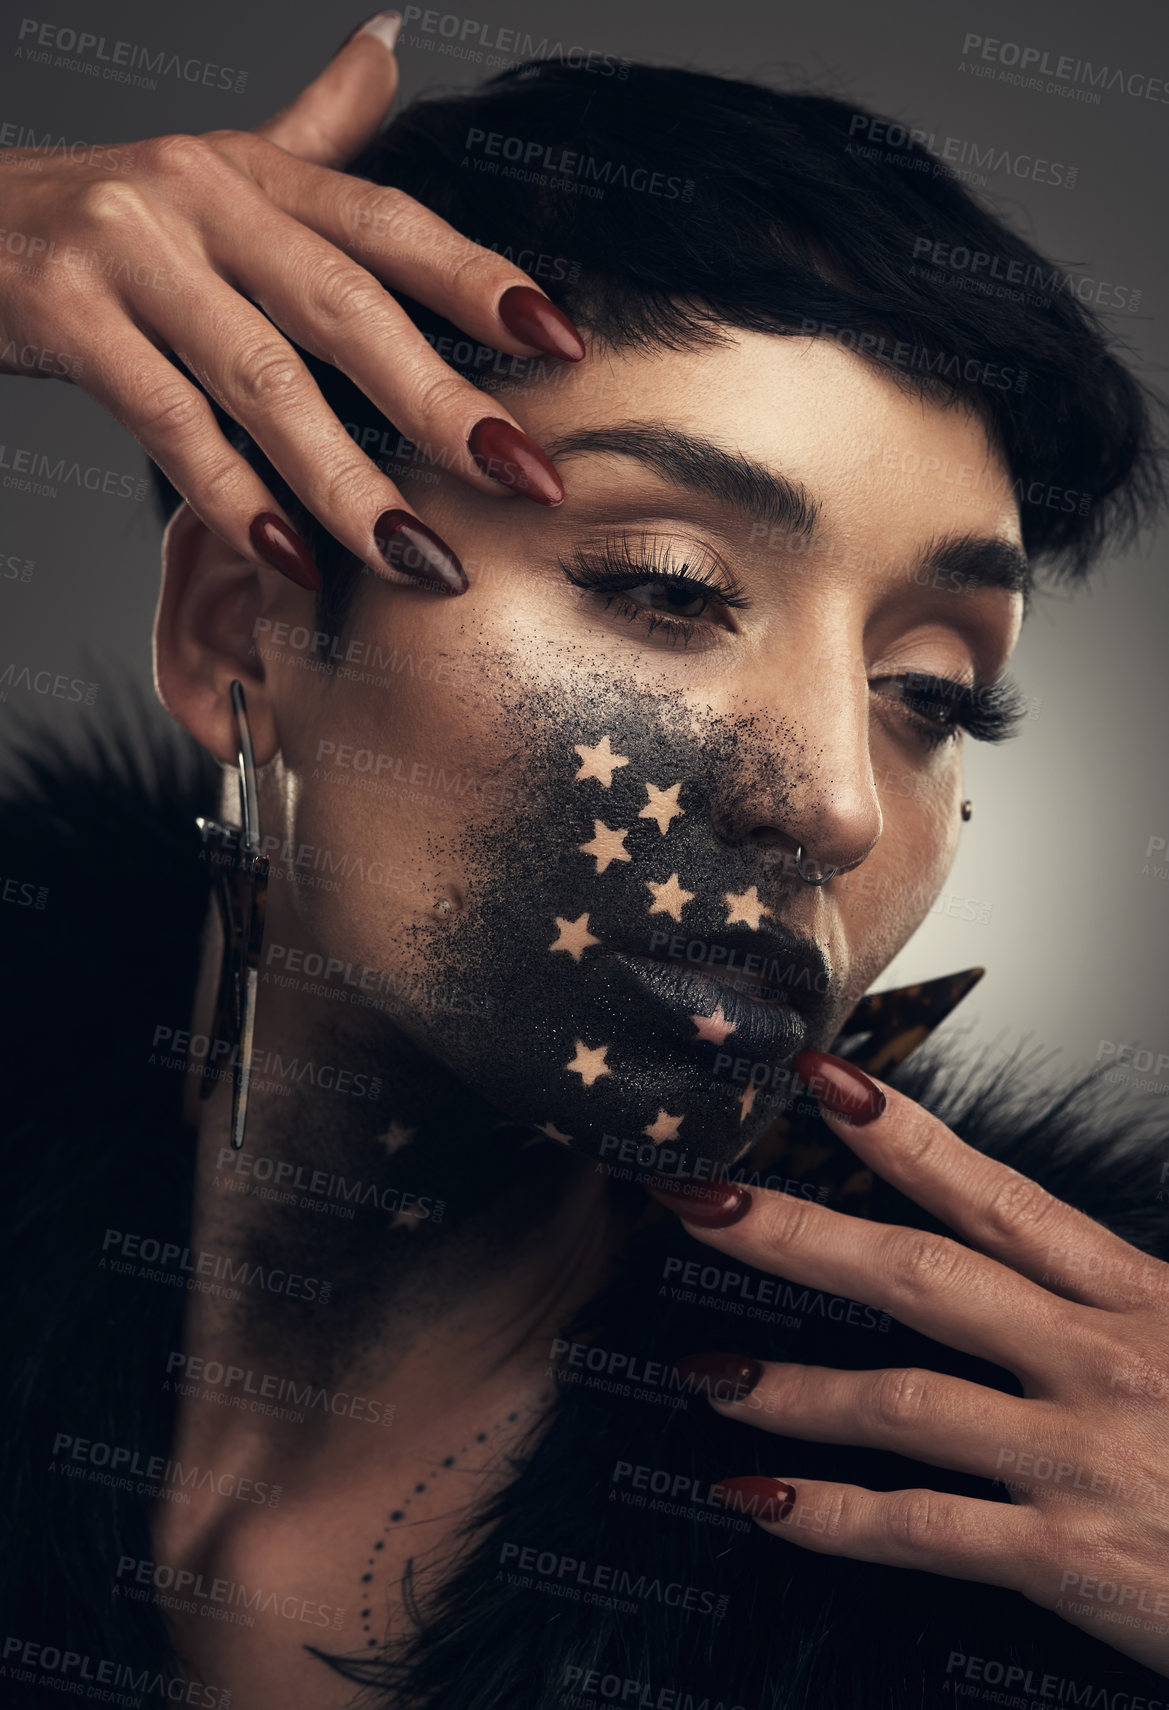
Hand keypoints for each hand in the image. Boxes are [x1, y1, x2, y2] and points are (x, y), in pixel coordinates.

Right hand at [0, 14, 583, 589]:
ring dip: (349, 481)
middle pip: (345, 306)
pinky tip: (291, 557)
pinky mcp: (64, 314)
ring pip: (262, 378)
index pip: (388, 221)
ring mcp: (128, 251)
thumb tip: (392, 48)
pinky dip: (233, 497)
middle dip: (443, 403)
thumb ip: (311, 131)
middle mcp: (198, 195)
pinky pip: (167, 421)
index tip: (563, 345)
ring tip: (418, 557)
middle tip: (524, 480)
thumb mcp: (211, 165)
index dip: (481, 279)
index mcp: (252, 169)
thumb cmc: (99, 217)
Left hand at [649, 1051, 1168, 1678]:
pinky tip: (758, 1503)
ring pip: (905, 1404)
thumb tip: (1032, 1255)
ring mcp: (1087, 1460)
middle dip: (797, 1234)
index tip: (817, 1080)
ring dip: (790, 1388)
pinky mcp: (1078, 1562)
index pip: (998, 1199)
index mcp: (1140, 1300)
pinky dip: (832, 1519)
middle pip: (921, 1278)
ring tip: (705, 1376)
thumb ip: (1119, 1295)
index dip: (900, 1136)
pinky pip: (927, 1533)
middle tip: (699, 1200)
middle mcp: (1104, 1362)